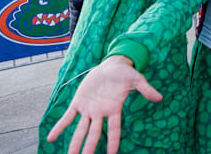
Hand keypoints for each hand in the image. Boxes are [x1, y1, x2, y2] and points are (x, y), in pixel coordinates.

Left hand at [46, 55, 162, 153]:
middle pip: (94, 134)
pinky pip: (68, 117)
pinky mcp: (78, 102)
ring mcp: (89, 109)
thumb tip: (159, 98)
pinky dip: (60, 127)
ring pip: (81, 129)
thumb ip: (145, 89)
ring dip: (75, 143)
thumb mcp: (136, 79)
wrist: (110, 65)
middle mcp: (101, 113)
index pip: (113, 130)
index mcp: (114, 110)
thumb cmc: (124, 73)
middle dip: (90, 147)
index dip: (112, 142)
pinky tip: (51, 138)